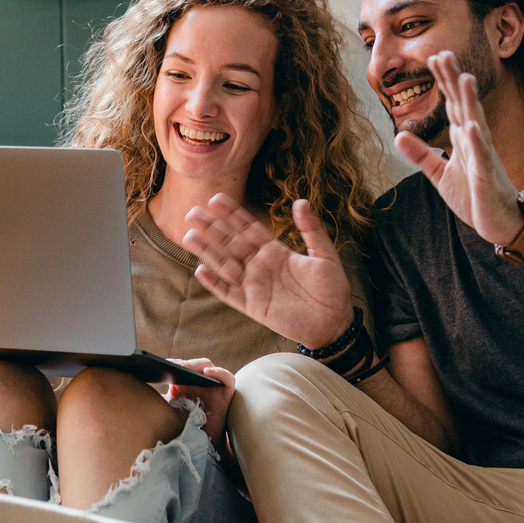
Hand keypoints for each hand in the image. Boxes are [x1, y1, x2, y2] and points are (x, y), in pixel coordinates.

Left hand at [165, 358, 234, 449]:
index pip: (181, 367)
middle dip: (183, 364)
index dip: (173, 364)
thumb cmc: (184, 427)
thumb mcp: (167, 412)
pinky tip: (207, 372)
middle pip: (194, 365)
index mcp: (186, 383)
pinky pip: (227, 377)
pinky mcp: (226, 392)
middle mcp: (200, 381)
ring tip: (185, 367)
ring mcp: (214, 385)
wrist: (200, 446)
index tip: (160, 365)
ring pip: (208, 366)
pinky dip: (219, 372)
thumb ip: (158, 401)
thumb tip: (137, 391)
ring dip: (197, 365)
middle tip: (172, 365)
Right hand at [183, 193, 353, 349]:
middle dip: (212, 228)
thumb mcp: (325, 255)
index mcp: (276, 251)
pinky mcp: (253, 306)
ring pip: (225, 265)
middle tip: (192, 213)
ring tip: (189, 236)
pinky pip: (229, 294)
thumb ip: (311, 229)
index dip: (232, 214)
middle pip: (231, 243)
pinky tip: (200, 271)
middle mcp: (261, 266)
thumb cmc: (332, 289)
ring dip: (207, 251)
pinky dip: (215, 284)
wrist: (334, 323)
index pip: (249, 228)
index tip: (216, 199)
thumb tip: (301, 202)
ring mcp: (255, 286)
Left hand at [394, 51, 521, 245]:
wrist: (500, 223)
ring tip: (465, 78)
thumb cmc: (474, 196)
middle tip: (445, 53)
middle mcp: (475, 142)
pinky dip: (477, 142)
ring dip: (471, 102)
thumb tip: (399, 135)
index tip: (434, 57)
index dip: (444, 82)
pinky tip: (473, 126)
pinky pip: (482, 158)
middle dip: (454, 81)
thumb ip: (420, 155)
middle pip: (463, 106)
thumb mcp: (439, 175)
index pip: (452, 105)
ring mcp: (483, 158)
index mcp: (464, 139)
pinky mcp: (487, 178)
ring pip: (476, 124)